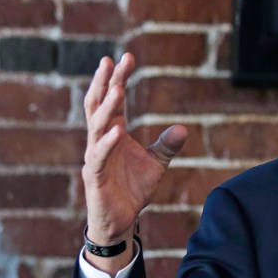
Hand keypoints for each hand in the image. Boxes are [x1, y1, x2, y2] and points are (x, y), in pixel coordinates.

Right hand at [82, 53, 186, 272]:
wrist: (122, 220)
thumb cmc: (132, 189)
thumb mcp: (156, 164)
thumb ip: (166, 145)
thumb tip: (183, 128)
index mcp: (113, 133)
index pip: (114, 101)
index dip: (118, 79)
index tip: (126, 57)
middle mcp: (100, 140)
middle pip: (98, 105)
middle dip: (105, 82)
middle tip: (110, 60)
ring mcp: (94, 157)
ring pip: (96, 127)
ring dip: (107, 108)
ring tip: (117, 89)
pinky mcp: (94, 177)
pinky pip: (98, 156)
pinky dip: (107, 142)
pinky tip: (117, 130)